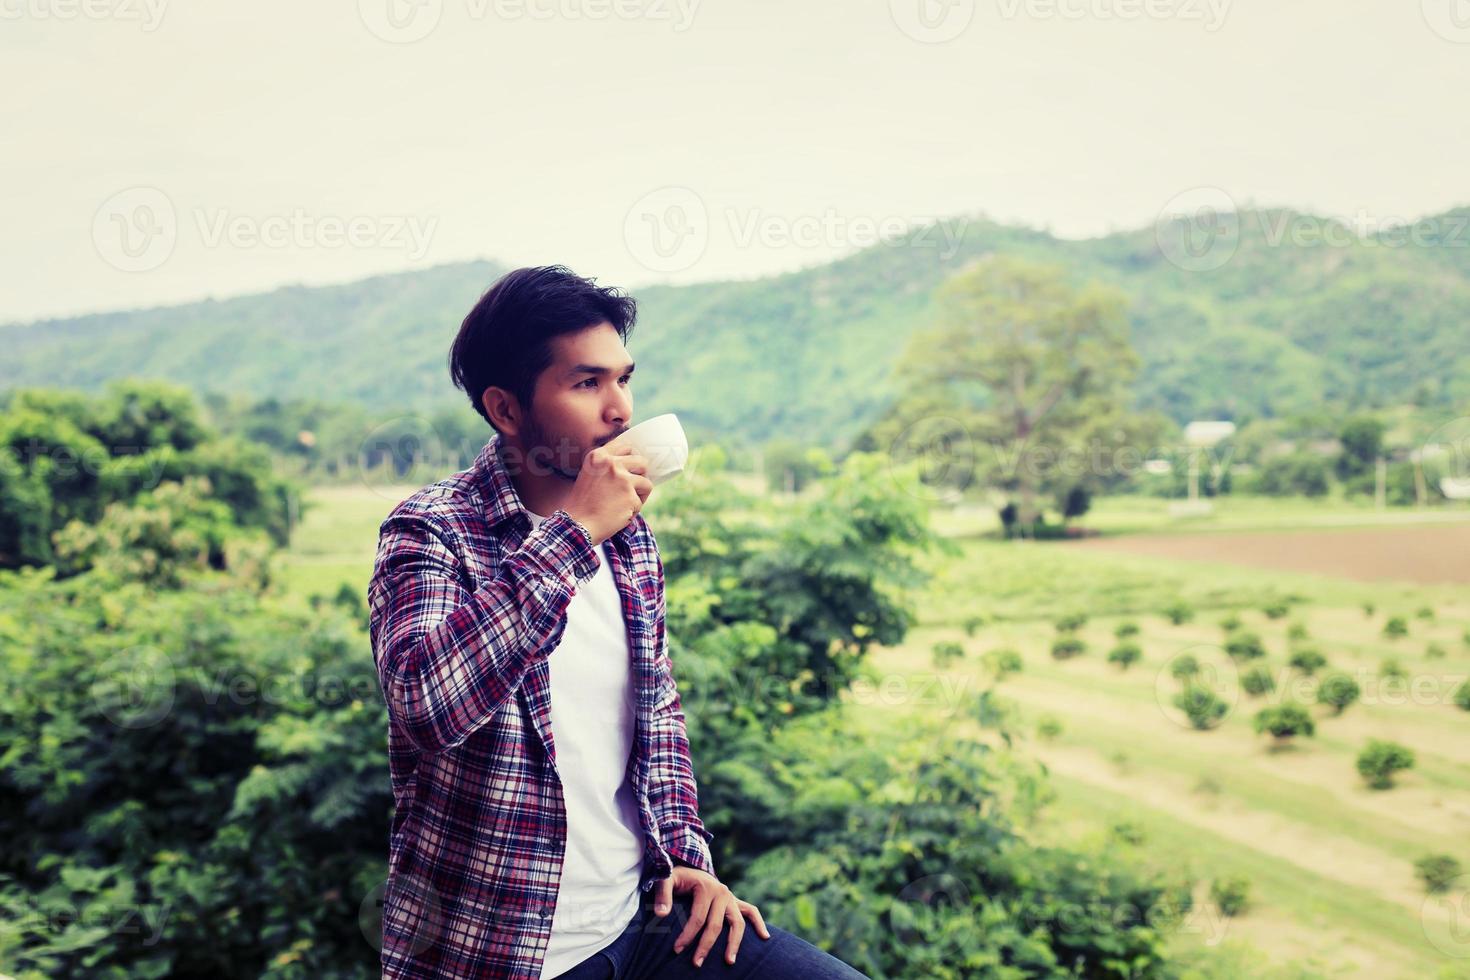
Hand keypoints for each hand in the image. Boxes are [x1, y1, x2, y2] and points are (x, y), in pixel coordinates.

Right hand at [562, 442, 651, 544]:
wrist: (577, 524)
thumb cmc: (583, 503)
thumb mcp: (590, 474)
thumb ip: (608, 466)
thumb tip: (635, 463)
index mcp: (599, 456)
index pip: (626, 446)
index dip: (631, 459)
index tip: (630, 470)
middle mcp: (611, 463)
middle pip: (642, 462)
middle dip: (641, 476)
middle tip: (632, 488)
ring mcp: (622, 479)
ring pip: (646, 483)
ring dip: (639, 496)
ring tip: (624, 504)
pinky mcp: (630, 496)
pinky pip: (640, 502)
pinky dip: (633, 511)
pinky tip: (619, 515)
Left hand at [652, 865, 770, 967]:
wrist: (691, 868)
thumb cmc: (677, 878)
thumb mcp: (666, 880)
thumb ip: (662, 895)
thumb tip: (661, 914)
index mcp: (706, 887)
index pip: (698, 917)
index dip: (687, 935)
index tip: (677, 950)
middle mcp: (722, 892)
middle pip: (716, 924)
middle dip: (706, 945)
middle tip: (697, 963)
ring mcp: (731, 897)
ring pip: (737, 922)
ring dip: (734, 943)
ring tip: (729, 961)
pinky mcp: (735, 901)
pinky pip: (751, 911)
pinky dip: (759, 923)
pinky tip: (765, 937)